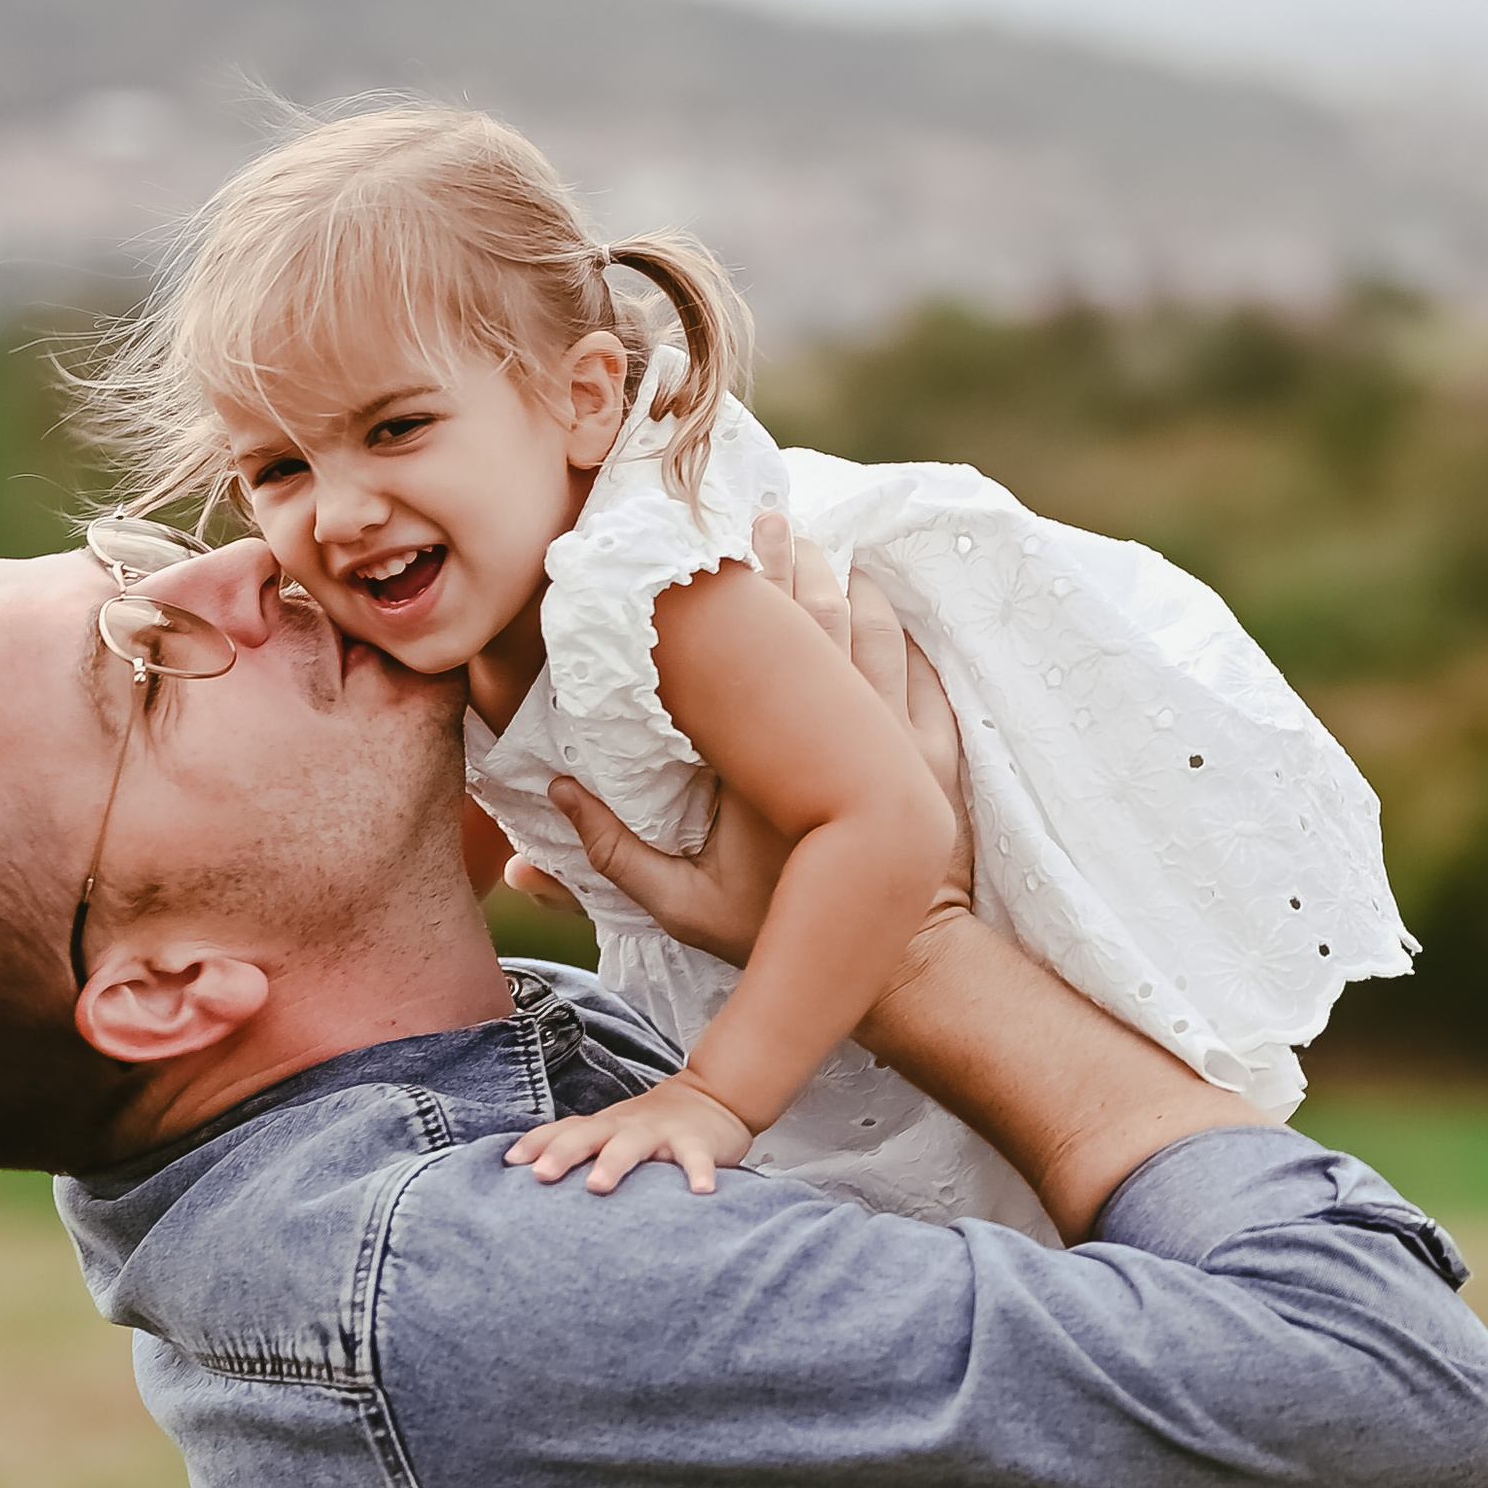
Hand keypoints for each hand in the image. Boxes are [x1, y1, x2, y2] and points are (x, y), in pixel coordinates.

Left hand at [504, 1069, 754, 1195]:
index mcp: (601, 1127)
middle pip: (587, 1135)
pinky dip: (698, 1173)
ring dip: (614, 1162)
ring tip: (598, 1186)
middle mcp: (623, 1126)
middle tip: (541, 1175)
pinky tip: (700, 1192)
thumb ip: (581, 1152)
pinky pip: (695, 1158)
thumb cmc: (648, 1129)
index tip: (510, 1164)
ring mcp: (659, 1132)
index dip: (535, 1144)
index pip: (561, 1131)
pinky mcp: (695, 1142)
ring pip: (632, 1145)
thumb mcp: (611, 1135)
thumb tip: (534, 1184)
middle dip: (562, 1153)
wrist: (710, 1098)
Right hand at [547, 513, 971, 970]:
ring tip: (821, 550)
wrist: (897, 969)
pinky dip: (898, 633)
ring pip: (874, 631)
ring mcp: (894, 736)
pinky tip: (880, 607)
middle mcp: (837, 730)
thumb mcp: (684, 905)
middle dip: (793, 561)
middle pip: (819, 614)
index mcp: (769, 753)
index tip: (721, 542)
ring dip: (846, 585)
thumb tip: (554, 794)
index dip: (743, 585)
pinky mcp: (933, 754)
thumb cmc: (781, 934)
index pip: (756, 645)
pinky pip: (919, 672)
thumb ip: (614, 852)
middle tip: (767, 519)